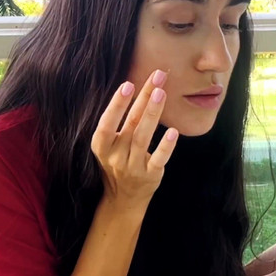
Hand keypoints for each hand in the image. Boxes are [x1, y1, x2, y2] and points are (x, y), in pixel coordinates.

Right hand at [90, 70, 177, 208]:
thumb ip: (121, 121)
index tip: (127, 84)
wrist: (123, 199)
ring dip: (153, 114)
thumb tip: (139, 86)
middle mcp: (114, 157)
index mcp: (101, 146)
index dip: (116, 105)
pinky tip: (173, 132)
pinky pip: (158, 159)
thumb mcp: (111, 144)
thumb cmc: (118, 161)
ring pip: (142, 138)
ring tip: (162, 93)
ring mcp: (132, 167)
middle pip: (130, 123)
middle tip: (157, 77)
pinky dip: (166, 146)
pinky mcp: (150, 175)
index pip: (106, 123)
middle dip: (144, 97)